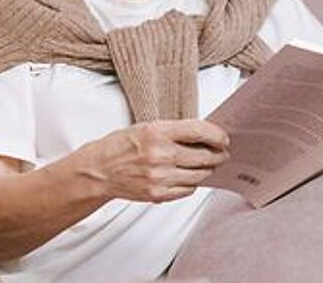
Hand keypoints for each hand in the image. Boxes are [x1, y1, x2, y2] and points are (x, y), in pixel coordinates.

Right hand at [74, 119, 229, 202]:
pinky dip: (192, 183)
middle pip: (205, 156)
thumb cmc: (121, 146)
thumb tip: (205, 136)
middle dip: (218, 155)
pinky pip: (188, 190)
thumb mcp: (146, 128)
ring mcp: (160, 177)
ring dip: (207, 170)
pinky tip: (186, 176)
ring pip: (200, 175)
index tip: (224, 138)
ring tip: (205, 165)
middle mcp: (160, 154)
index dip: (217, 135)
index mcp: (156, 132)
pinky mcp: (158, 194)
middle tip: (221, 153)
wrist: (99, 170)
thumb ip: (174, 132)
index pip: (199, 131)